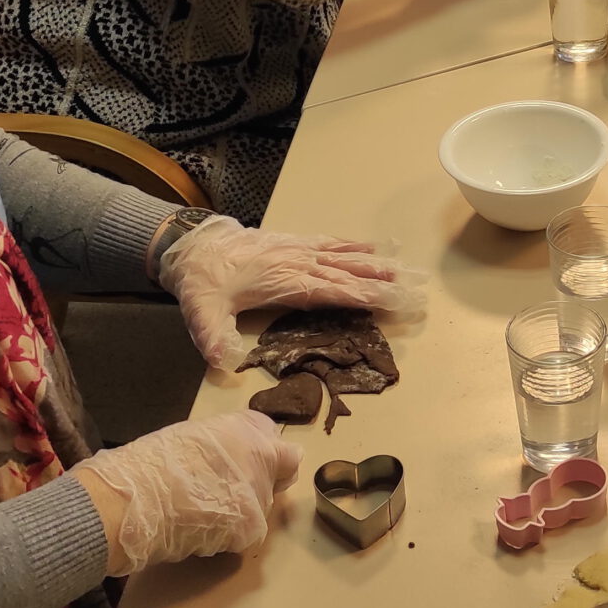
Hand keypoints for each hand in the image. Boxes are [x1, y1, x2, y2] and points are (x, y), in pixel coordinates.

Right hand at [72, 412, 299, 575]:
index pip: (284, 449)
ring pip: (260, 509)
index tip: (250, 468)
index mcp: (249, 429)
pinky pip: (245, 535)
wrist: (137, 497)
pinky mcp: (251, 528)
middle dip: (258, 487)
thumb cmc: (155, 461)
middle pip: (276, 480)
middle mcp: (264, 459)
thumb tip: (236, 458)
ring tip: (203, 512)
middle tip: (222, 493)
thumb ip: (227, 445)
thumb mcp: (196, 436)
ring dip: (241, 513)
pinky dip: (229, 536)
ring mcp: (261, 495)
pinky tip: (202, 529)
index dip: (268, 460)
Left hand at [156, 215, 413, 369]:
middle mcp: (299, 264)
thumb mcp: (202, 312)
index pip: (333, 290)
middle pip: (349, 273)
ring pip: (344, 257)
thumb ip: (214, 336)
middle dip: (383, 282)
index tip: (394, 301)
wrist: (191, 246)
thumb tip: (222, 363)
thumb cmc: (201, 282)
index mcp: (285, 282)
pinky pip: (330, 243)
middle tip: (416, 288)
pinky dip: (354, 246)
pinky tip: (373, 248)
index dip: (364, 296)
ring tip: (406, 270)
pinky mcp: (292, 244)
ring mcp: (297, 251)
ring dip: (376, 264)